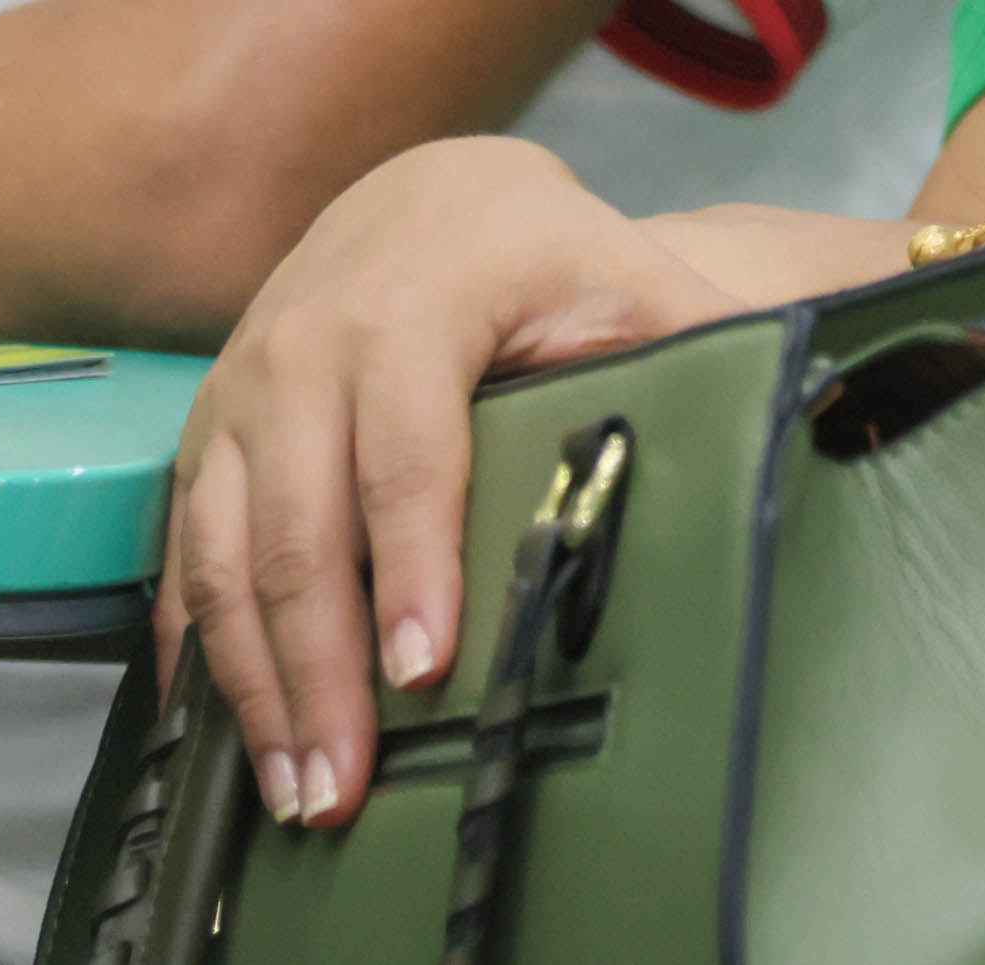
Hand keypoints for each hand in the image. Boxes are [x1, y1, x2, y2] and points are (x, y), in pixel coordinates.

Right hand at [158, 139, 735, 832]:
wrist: (428, 196)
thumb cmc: (537, 253)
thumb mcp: (627, 276)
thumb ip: (699, 342)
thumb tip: (799, 408)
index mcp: (413, 308)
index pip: (407, 454)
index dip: (414, 566)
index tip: (423, 670)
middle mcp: (306, 347)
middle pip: (304, 528)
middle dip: (320, 669)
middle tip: (344, 784)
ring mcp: (241, 391)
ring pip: (227, 553)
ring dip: (254, 681)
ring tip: (295, 787)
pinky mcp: (208, 431)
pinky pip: (184, 550)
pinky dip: (199, 646)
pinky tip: (222, 728)